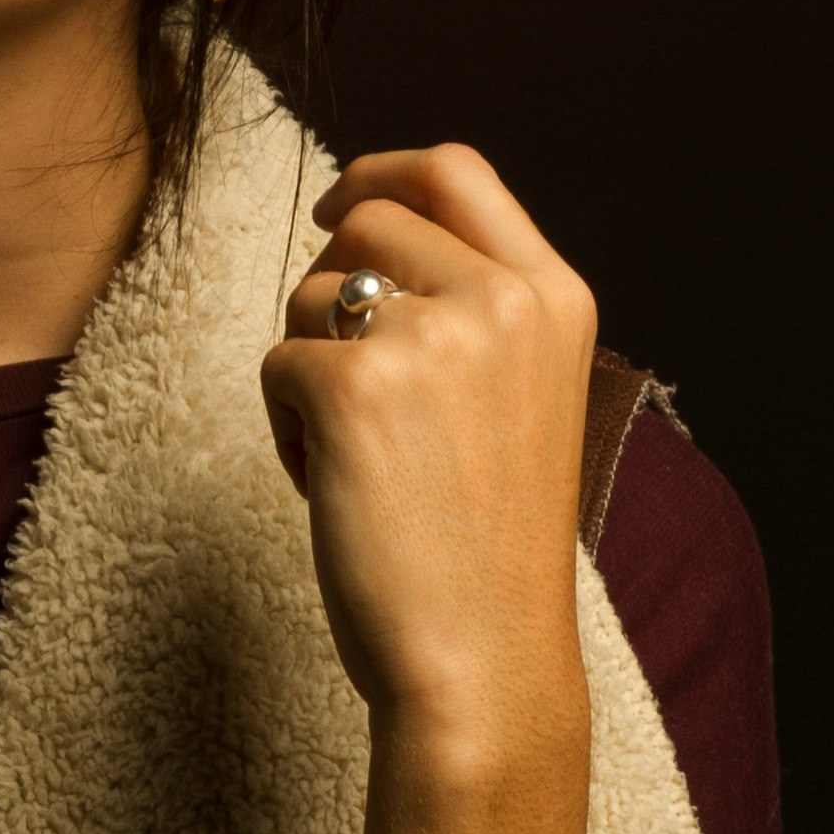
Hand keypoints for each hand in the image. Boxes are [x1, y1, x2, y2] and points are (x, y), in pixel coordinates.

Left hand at [261, 143, 597, 778]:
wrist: (484, 663)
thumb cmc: (490, 554)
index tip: (340, 206)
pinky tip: (336, 494)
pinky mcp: (351, 388)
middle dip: (329, 286)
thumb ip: (478, 312)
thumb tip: (371, 233)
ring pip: (310, 291)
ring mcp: (430, 337)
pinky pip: (277, 364)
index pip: (457, 169)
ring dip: (309, 366)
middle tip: (336, 376)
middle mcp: (503, 299)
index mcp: (556, 297)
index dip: (383, 172)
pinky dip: (287, 432)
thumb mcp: (523, 400)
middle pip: (368, 220)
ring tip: (360, 462)